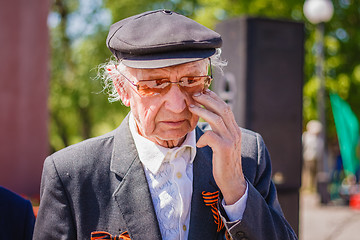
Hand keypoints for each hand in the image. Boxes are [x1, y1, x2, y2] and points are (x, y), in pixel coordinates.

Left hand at [189, 90, 246, 204]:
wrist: (232, 180)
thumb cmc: (224, 162)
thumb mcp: (223, 143)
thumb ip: (218, 132)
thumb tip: (206, 121)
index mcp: (234, 129)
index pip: (225, 108)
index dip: (214, 98)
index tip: (203, 91)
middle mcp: (234, 132)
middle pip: (223, 109)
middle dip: (208, 99)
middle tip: (195, 94)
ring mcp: (230, 140)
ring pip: (217, 119)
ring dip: (202, 111)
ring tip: (191, 107)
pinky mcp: (224, 149)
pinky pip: (211, 136)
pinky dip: (203, 136)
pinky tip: (199, 142)